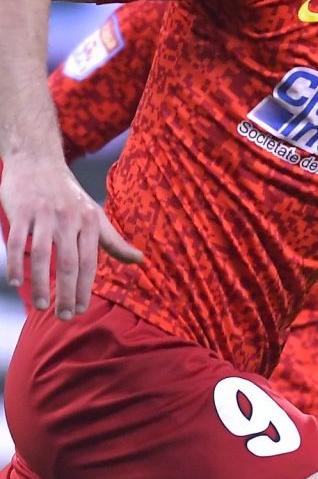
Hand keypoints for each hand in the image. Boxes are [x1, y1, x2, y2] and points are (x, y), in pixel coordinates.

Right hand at [1, 156, 141, 318]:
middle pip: (69, 263)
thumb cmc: (69, 196)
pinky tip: (16, 284)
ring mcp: (44, 215)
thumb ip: (113, 241)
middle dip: (67, 293)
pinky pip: (17, 242)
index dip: (86, 288)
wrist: (38, 162)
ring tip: (41, 307)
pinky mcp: (21, 212)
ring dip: (41, 284)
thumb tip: (140, 260)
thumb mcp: (95, 216)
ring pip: (42, 256)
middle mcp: (69, 219)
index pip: (90, 261)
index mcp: (89, 222)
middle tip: (64, 316)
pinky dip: (16, 264)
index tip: (81, 310)